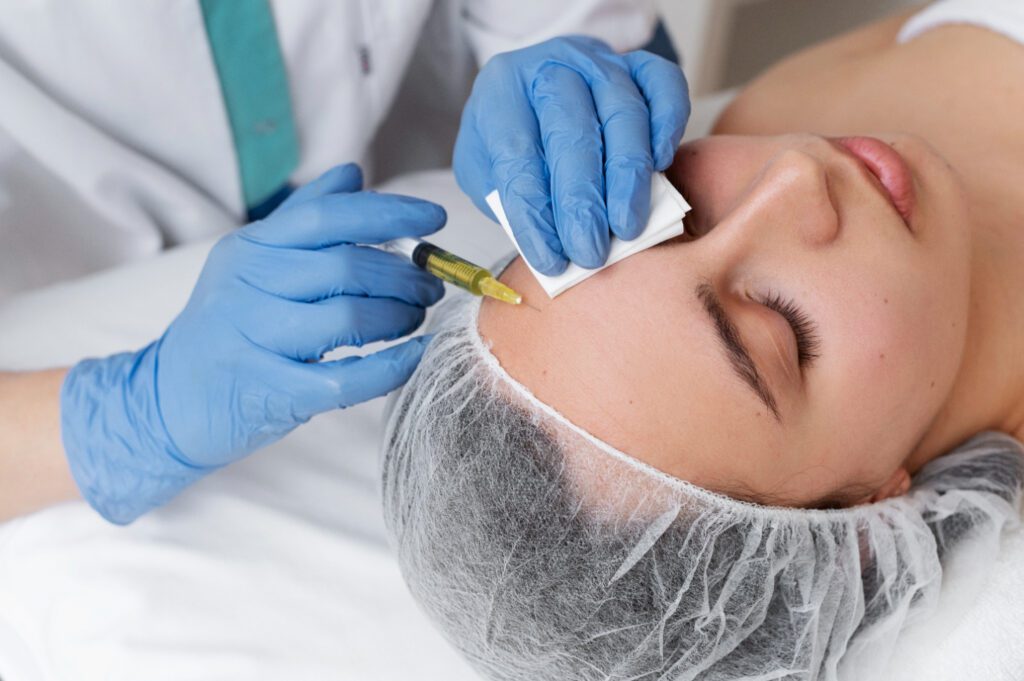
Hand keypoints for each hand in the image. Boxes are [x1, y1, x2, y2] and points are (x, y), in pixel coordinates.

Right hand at [60, 164, 445, 523]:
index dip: (388, 214)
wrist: (165, 401)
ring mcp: (256, 341)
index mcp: (250, 249)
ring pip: (349, 320)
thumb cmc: (224, 326)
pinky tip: (413, 356)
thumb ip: (303, 217)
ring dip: (399, 317)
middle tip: (429, 285)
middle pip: (347, 268)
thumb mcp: (250, 262)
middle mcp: (248, 287)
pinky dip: (390, 368)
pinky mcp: (270, 392)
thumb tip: (353, 174)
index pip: (328, 217)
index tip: (433, 219)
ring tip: (414, 317)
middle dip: (403, 276)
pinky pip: (345, 379)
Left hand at [454, 36, 689, 274]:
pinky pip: (664, 85)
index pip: (516, 153)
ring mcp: (598, 61)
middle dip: (582, 200)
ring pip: (622, 112)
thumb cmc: (513, 145)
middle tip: (590, 251)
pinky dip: (667, 124)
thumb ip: (513, 202)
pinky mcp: (640, 64)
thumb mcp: (489, 172)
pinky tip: (661, 165)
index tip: (551, 259)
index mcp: (502, 88)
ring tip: (626, 228)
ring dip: (627, 177)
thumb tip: (556, 241)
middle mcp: (550, 65)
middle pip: (571, 131)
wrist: (539, 98)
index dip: (535, 211)